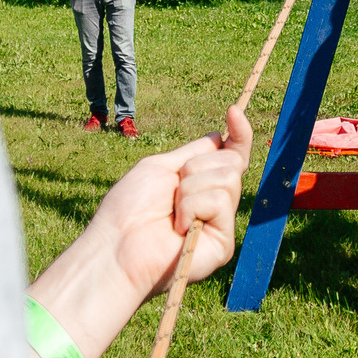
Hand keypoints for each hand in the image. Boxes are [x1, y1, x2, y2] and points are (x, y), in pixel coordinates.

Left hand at [94, 106, 253, 294]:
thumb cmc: (130, 208)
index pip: (231, 155)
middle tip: (172, 192)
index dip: (238, 134)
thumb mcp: (161, 167)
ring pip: (227, 178)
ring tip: (172, 213)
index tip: (234, 112)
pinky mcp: (224, 243)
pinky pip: (219, 201)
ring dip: (190, 189)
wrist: (118, 245)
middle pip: (231, 162)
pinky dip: (193, 207)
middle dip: (196, 168)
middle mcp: (215, 204)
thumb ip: (193, 153)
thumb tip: (219, 135)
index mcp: (201, 185)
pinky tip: (179, 227)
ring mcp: (221, 224)